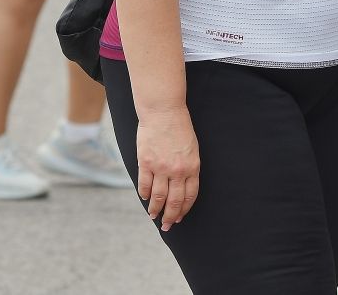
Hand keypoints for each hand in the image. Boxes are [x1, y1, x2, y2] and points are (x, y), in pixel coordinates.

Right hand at [135, 106, 200, 230]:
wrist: (164, 112)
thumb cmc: (180, 128)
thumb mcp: (192, 148)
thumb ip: (188, 167)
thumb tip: (182, 185)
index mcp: (192, 166)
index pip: (190, 195)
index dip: (185, 209)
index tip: (180, 217)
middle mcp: (178, 170)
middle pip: (174, 201)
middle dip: (171, 216)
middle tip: (167, 226)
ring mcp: (161, 168)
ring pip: (158, 197)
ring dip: (155, 209)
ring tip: (154, 216)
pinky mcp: (146, 163)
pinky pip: (144, 185)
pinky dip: (144, 194)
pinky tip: (145, 198)